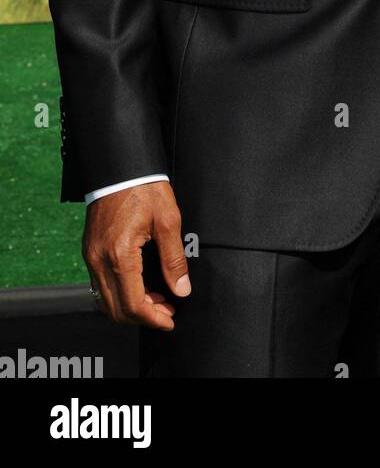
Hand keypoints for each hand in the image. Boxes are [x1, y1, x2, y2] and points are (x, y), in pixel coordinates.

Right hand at [83, 180, 189, 329]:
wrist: (119, 166)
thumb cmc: (144, 187)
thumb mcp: (168, 220)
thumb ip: (174, 259)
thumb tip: (181, 289)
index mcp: (120, 255)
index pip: (133, 304)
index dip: (153, 318)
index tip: (170, 320)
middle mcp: (99, 260)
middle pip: (116, 310)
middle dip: (143, 317)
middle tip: (167, 311)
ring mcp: (91, 256)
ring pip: (105, 301)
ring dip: (130, 307)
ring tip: (157, 299)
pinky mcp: (90, 251)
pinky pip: (101, 285)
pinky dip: (119, 294)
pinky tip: (140, 285)